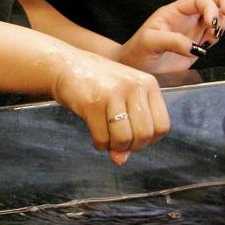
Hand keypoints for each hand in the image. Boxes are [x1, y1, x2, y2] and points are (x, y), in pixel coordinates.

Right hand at [47, 45, 168, 164]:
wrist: (63, 64)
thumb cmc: (94, 81)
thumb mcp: (120, 97)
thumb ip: (129, 125)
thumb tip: (121, 160)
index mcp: (147, 83)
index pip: (162, 125)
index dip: (149, 140)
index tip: (135, 139)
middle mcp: (133, 86)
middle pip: (145, 134)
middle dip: (131, 146)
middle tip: (119, 144)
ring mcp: (112, 93)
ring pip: (124, 137)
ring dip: (115, 147)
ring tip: (107, 142)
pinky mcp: (92, 102)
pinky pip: (102, 136)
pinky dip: (100, 144)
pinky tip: (96, 139)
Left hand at [116, 0, 224, 73]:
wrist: (138, 66)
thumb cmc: (139, 51)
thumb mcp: (150, 43)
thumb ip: (172, 42)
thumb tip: (195, 47)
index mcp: (173, 11)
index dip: (210, 6)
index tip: (211, 23)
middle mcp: (186, 17)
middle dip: (224, 0)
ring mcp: (193, 28)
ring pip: (217, 15)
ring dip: (222, 22)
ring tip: (210, 37)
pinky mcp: (199, 42)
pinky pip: (215, 32)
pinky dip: (219, 35)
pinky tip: (207, 44)